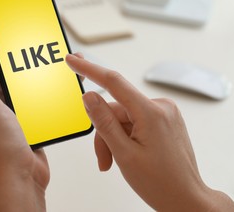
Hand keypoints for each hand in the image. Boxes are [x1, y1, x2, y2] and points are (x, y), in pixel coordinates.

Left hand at [0, 47, 49, 211]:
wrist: (20, 177)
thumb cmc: (0, 146)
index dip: (5, 55)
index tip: (18, 40)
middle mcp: (2, 108)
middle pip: (18, 79)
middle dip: (31, 66)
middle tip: (45, 51)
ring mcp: (19, 118)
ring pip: (33, 93)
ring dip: (45, 82)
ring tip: (59, 68)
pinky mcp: (34, 127)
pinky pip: (44, 108)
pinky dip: (52, 100)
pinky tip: (62, 92)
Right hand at [66, 54, 233, 211]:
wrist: (186, 199)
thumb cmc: (161, 183)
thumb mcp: (124, 153)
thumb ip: (104, 122)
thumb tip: (89, 96)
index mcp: (151, 113)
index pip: (113, 82)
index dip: (89, 69)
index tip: (73, 60)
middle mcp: (160, 107)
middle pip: (116, 110)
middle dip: (104, 133)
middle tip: (103, 158)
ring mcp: (163, 113)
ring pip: (123, 118)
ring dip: (114, 139)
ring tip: (114, 161)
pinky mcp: (162, 120)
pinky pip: (134, 121)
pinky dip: (125, 136)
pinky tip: (126, 154)